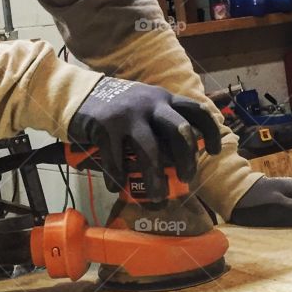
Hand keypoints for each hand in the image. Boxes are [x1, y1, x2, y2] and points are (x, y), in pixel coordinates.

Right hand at [68, 77, 221, 199]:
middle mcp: (150, 104)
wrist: (78, 93)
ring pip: (150, 151)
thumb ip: (162, 121)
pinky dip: (117, 177)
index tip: (213, 151)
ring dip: (155, 178)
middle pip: (180, 131)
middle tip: (186, 179)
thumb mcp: (145, 105)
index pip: (196, 110)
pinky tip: (117, 188)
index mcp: (164, 98)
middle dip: (186, 159)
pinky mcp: (106, 126)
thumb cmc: (118, 107)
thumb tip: (181, 155)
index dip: (210, 131)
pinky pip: (116, 159)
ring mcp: (128, 115)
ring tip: (156, 198)